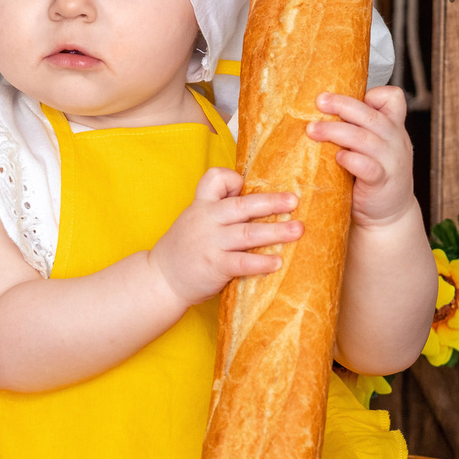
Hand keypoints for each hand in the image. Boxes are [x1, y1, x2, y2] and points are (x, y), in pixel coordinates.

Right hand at [146, 167, 300, 307]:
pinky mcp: (214, 265)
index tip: (249, 185)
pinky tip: (277, 262)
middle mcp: (206, 220)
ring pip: (247, 233)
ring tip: (297, 230)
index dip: (232, 179)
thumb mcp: (195, 220)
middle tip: (294, 201)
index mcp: (202, 205)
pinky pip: (241, 262)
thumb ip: (220, 211)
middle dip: (271, 202)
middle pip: (241, 205)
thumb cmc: (185, 249)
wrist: (161, 279)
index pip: (214, 179)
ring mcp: (210, 243)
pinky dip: (260, 261)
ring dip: (276, 232)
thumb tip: (258, 205)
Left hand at [309, 87, 418, 228]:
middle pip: (371, 115)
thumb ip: (357, 128)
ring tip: (312, 130)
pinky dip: (351, 159)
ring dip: (336, 132)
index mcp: (393, 126)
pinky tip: (337, 157)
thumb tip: (318, 109)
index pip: (393, 98)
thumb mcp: (372, 146)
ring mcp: (391, 161)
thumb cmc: (372, 174)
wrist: (388, 214)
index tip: (346, 95)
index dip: (374, 93)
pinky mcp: (382, 182)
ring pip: (365, 139)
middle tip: (319, 102)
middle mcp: (395, 140)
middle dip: (342, 105)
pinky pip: (368, 166)